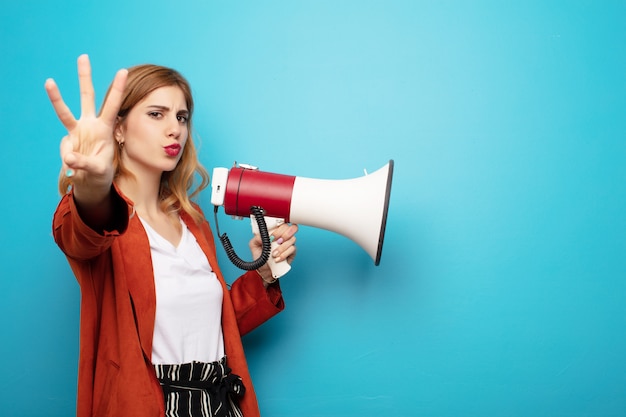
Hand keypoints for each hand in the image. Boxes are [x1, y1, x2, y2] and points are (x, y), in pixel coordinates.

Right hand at [45, 54, 127, 201]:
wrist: (91, 182)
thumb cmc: (101, 173)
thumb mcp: (99, 169)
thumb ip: (85, 163)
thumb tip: (69, 158)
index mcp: (105, 128)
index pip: (113, 105)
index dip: (118, 89)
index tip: (123, 71)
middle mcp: (90, 125)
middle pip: (87, 97)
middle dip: (85, 77)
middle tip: (84, 56)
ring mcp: (76, 131)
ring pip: (64, 111)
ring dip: (56, 96)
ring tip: (49, 81)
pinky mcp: (66, 141)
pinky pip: (65, 150)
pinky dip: (70, 161)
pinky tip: (76, 169)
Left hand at [249, 223, 297, 283]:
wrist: (264, 270)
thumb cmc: (260, 257)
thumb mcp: (253, 246)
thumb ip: (256, 238)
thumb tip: (263, 235)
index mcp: (275, 231)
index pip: (282, 222)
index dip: (279, 227)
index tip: (272, 236)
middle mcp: (283, 236)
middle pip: (292, 228)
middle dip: (283, 235)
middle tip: (275, 242)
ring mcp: (289, 243)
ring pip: (292, 239)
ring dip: (282, 247)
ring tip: (273, 254)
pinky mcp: (292, 252)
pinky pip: (293, 249)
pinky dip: (284, 254)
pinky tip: (277, 258)